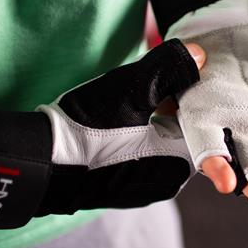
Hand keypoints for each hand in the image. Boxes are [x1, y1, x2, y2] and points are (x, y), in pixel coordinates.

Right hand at [0, 40, 205, 229]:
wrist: (43, 165)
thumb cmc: (87, 128)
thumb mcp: (130, 88)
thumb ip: (168, 68)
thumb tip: (200, 55)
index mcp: (181, 158)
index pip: (204, 121)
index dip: (191, 93)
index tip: (176, 75)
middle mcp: (172, 180)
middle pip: (186, 134)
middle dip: (175, 108)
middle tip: (152, 85)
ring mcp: (150, 190)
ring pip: (166, 146)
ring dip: (157, 124)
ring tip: (134, 103)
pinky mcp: (130, 192)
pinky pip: (148, 159)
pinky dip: (143, 141)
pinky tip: (120, 127)